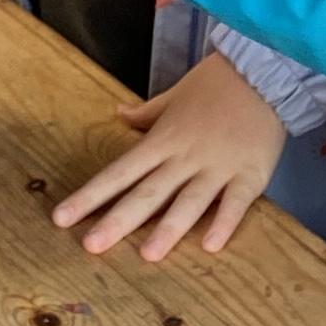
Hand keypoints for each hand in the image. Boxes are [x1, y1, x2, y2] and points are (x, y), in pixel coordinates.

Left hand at [52, 56, 285, 261]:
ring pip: (189, 201)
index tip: (61, 218)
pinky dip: (224, 222)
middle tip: (91, 246)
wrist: (264, 70)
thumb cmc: (216, 83)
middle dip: (118, 221)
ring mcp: (218, 166)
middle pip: (147, 193)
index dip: (89, 196)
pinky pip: (236, 202)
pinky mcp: (250, 173)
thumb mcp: (174, 95)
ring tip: (148, 255)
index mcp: (162, 140)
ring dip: (169, 228)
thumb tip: (117, 114)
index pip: (119, 172)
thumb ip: (146, 113)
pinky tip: (210, 245)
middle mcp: (185, 156)